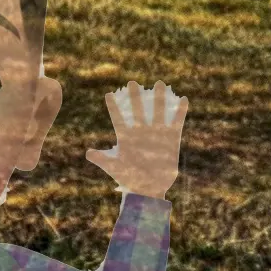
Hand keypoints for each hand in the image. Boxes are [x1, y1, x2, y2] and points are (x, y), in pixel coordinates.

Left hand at [89, 82, 186, 200]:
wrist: (149, 188)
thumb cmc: (129, 178)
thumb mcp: (115, 167)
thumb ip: (102, 159)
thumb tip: (87, 153)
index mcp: (126, 138)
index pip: (118, 119)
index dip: (114, 108)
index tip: (108, 94)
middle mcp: (141, 133)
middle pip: (138, 111)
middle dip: (135, 98)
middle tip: (132, 82)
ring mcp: (157, 135)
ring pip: (158, 113)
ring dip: (159, 99)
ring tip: (160, 84)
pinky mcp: (172, 141)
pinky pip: (176, 123)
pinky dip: (180, 112)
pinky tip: (183, 99)